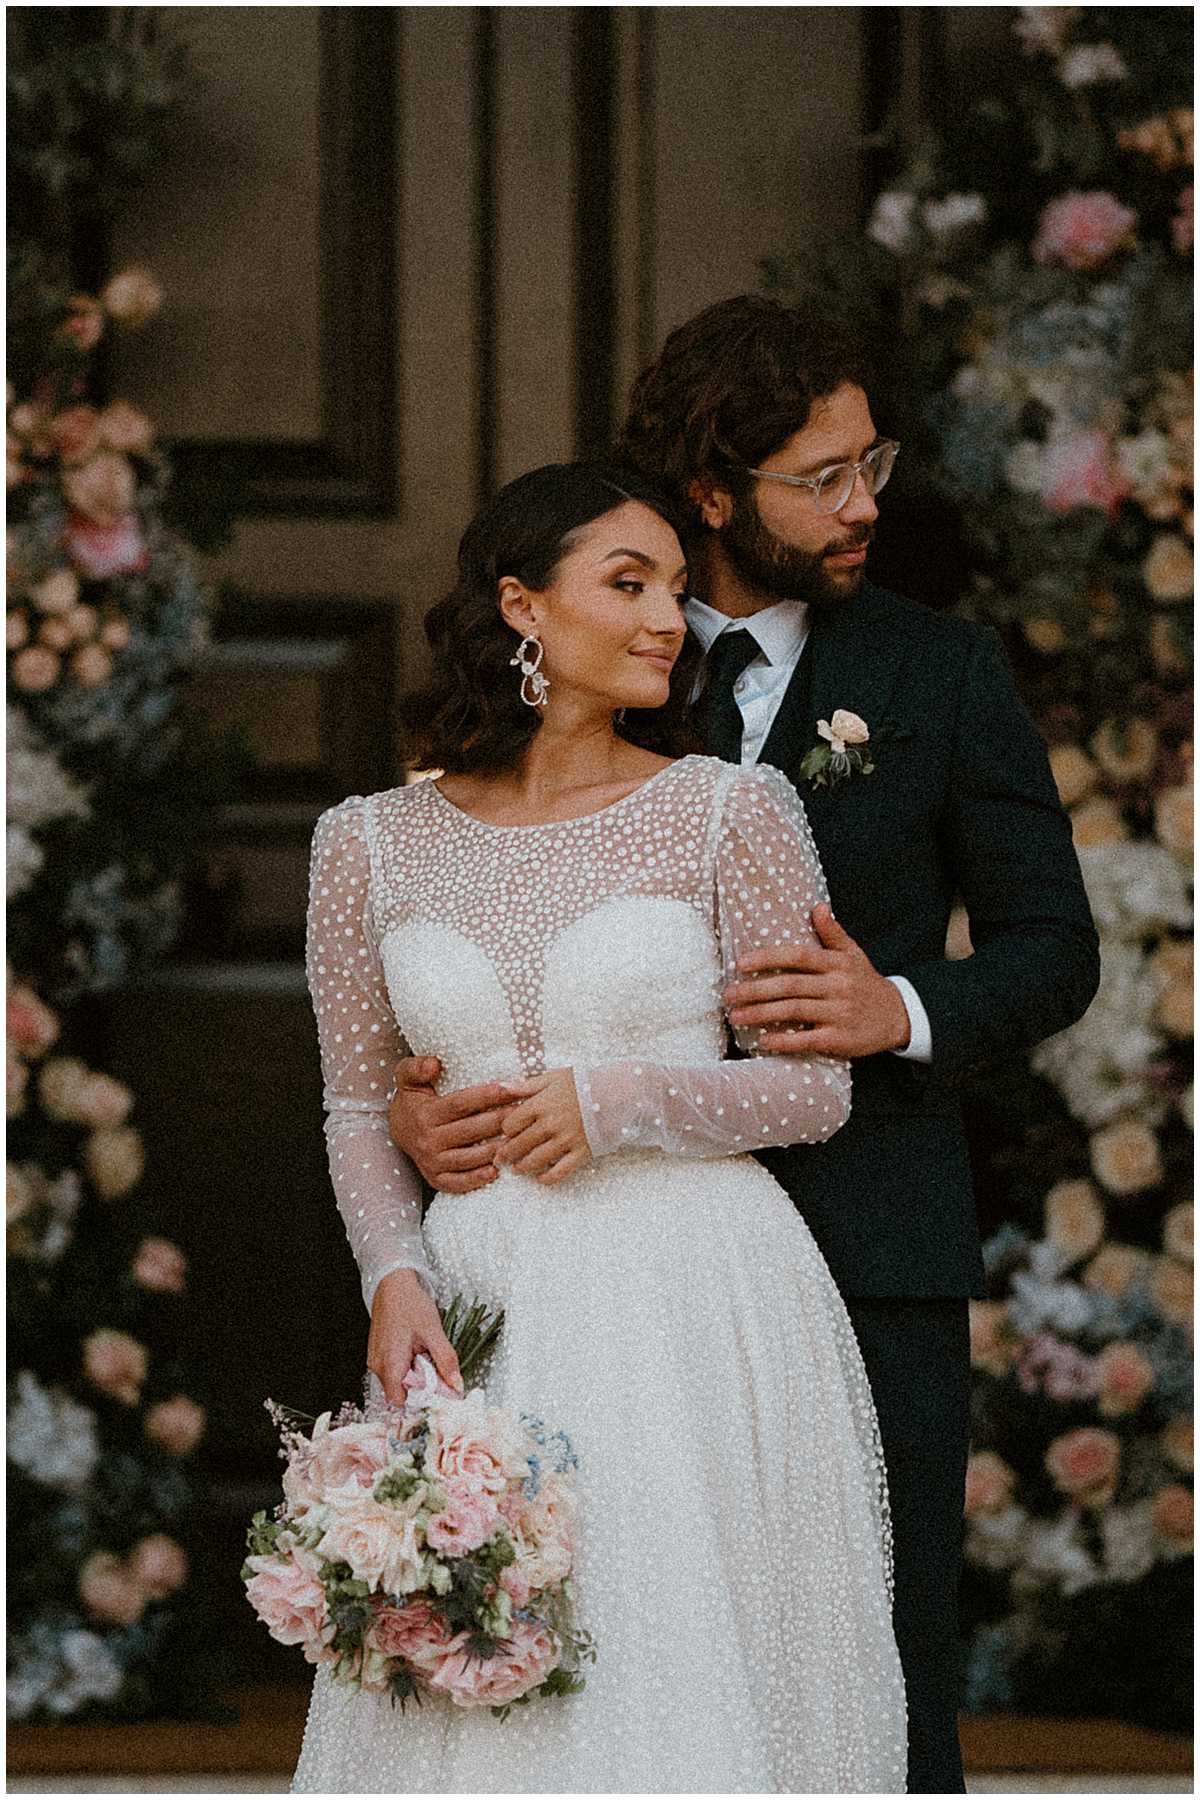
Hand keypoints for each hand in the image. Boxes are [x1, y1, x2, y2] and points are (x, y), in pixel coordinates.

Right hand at [367, 1267, 463, 1406]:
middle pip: (401, 1391)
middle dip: (420, 1383)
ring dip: (414, 1372)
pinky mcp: (377, 1353)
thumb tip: (457, 1385)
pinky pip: (393, 1369)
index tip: (438, 1387)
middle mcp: (377, 1366)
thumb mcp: (434, 1332)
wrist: (392, 1284)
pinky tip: (414, 1347)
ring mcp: (375, 1359)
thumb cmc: (410, 1304)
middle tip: (432, 1363)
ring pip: (397, 1380)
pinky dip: (406, 1364)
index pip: (401, 1401)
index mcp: (390, 1364)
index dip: (421, 1397)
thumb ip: (446, 1361)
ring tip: (422, 1350)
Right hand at [387, 1056, 527, 1192]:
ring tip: (518, 1141)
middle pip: (470, 1130)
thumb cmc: (413, 1099)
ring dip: (495, 1150)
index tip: (511, 1089)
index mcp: (425, 1114)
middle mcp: (427, 1140)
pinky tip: (496, 1171)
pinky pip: (458, 1182)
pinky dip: (477, 1179)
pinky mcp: (435, 1178)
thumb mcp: (407, 1077)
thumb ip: (416, 1067)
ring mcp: (431, 1162)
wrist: (398, 1129)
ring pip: (468, 1157)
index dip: (487, 1096)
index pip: (461, 1104)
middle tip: (525, 1113)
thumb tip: (433, 1064)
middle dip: (500, 1121)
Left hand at [493, 1068, 590, 1183]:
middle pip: (519, 1145)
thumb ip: (527, 1085)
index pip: (511, 1124)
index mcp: (541, 1105)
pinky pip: (560, 1172)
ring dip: (522, 1167)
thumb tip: (502, 1087)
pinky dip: (547, 1178)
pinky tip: (540, 1178)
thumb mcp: (554, 1077)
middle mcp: (549, 1124)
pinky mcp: (581, 1152)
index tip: (507, 1134)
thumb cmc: (585, 1082)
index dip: (506, 1131)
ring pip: (535, 1160)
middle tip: (500, 1159)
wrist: (619, 1093)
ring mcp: (565, 1140)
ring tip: (517, 1169)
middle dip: (506, 1154)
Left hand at [722, 902, 910, 1058]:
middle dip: (755, 990)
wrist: (899, 1017)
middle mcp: (838, 987)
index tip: (741, 963)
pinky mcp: (840, 1039)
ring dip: (761, 1014)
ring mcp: (839, 1014)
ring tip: (736, 1017)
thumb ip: (832, 932)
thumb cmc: (866, 983)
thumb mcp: (853, 954)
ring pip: (794, 1011)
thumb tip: (817, 906)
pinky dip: (783, 1041)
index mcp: (836, 964)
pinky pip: (807, 1040)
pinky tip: (763, 1040)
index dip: (768, 958)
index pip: (798, 956)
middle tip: (728, 995)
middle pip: (790, 986)